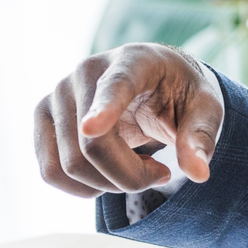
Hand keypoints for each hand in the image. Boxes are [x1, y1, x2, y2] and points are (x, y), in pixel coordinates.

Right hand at [32, 43, 222, 197]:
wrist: (155, 82)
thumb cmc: (181, 94)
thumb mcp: (205, 109)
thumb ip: (200, 137)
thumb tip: (199, 173)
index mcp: (133, 60)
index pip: (115, 86)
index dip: (104, 108)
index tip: (93, 128)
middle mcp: (85, 71)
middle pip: (92, 146)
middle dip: (130, 176)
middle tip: (160, 172)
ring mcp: (57, 94)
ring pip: (69, 165)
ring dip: (108, 185)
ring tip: (136, 166)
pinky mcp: (43, 118)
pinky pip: (51, 172)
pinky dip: (84, 187)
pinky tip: (109, 172)